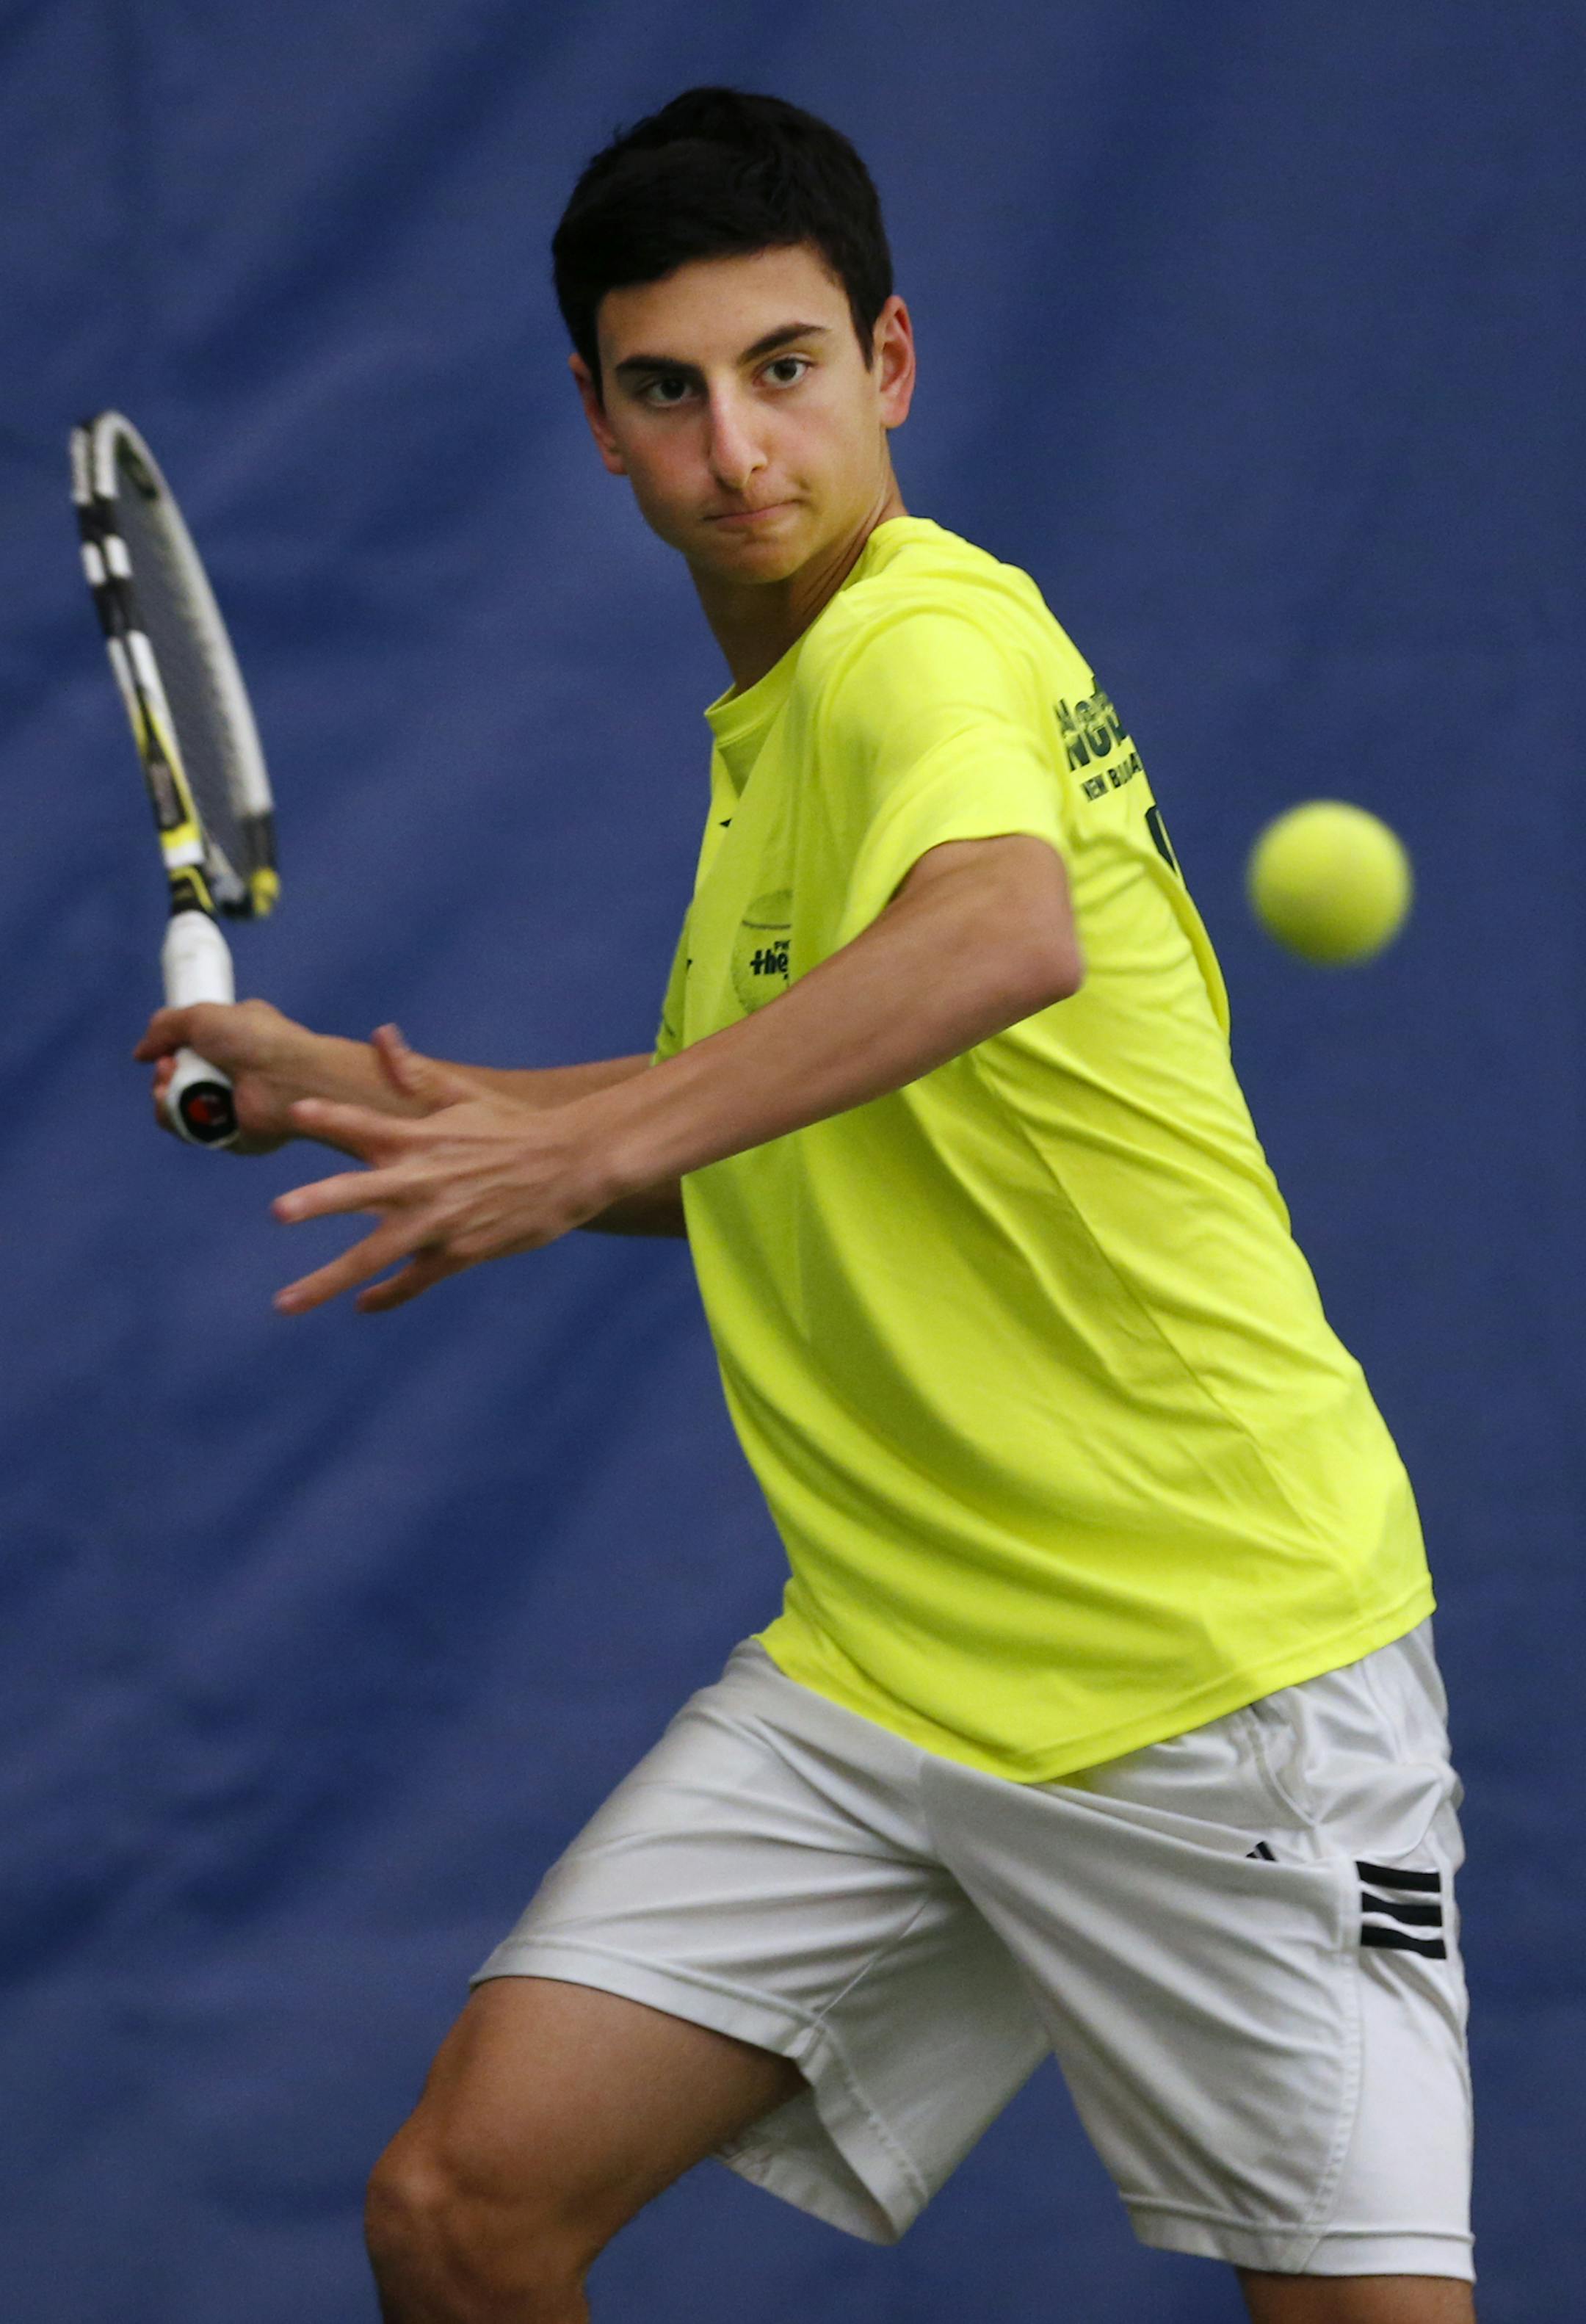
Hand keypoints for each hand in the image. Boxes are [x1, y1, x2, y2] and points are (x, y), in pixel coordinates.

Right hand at [134, 998, 317, 1153]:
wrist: (287, 1078)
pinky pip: (189, 1131)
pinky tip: (175, 1105)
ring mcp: (231, 1106)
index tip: (165, 1049)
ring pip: (177, 1107)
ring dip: (163, 1095)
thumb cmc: (255, 1040)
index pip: (193, 1048)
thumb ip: (165, 1027)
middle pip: (178, 1080)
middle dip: (163, 1074)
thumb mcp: (202, 1016)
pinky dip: (175, 1119)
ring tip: (169, 1083)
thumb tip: (141, 1054)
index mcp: (235, 1040)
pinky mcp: (230, 1135)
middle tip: (167, 1067)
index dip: (172, 1049)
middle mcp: (234, 1074)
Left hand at [271, 1028, 618, 1313]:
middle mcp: (424, 1180)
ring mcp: (441, 1221)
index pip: (366, 1123)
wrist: (572, 1167)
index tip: (298, 1110)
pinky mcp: (461, 1252)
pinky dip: (387, 1296)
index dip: (332, 1116)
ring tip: (285, 1302)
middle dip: (318, 1202)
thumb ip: (414, 1072)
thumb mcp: (465, 1096)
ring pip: (376, 1255)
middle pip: (361, 1193)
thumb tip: (379, 1034)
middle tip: (278, 1212)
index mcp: (421, 1138)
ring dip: (328, 1279)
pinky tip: (361, 1305)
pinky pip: (414, 1281)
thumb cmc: (513, 1127)